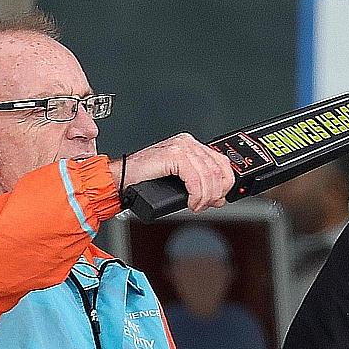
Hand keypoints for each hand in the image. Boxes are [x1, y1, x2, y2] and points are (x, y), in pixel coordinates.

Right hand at [121, 133, 235, 213]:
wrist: (123, 178)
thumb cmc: (146, 180)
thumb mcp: (180, 181)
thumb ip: (200, 183)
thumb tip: (219, 197)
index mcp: (191, 145)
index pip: (222, 162)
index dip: (225, 184)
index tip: (219, 198)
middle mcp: (188, 142)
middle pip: (217, 170)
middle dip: (216, 193)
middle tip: (207, 205)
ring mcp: (181, 147)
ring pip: (208, 176)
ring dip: (205, 197)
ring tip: (197, 206)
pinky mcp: (174, 155)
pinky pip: (195, 180)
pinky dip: (197, 195)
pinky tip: (191, 202)